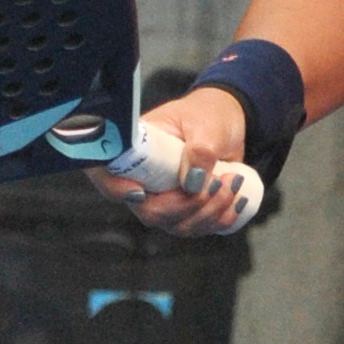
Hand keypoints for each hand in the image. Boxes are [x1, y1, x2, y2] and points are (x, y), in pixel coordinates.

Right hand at [89, 84, 254, 232]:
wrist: (227, 124)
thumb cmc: (208, 115)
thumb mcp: (207, 125)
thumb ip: (200, 150)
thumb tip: (192, 183)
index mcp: (135, 149)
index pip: (106, 173)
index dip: (115, 188)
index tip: (139, 192)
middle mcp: (143, 178)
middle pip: (149, 212)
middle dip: (188, 205)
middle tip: (219, 182)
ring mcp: (162, 198)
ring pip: (177, 224)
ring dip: (210, 212)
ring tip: (234, 182)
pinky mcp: (183, 210)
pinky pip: (195, 228)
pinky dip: (219, 220)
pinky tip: (237, 201)